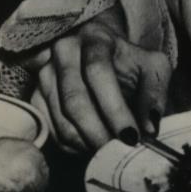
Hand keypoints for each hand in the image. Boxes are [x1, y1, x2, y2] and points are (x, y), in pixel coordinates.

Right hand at [23, 2, 171, 152]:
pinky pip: (48, 126)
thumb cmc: (129, 59)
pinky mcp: (35, 94)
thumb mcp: (152, 66)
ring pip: (60, 117)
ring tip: (107, 151)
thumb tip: (149, 128)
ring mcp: (45, 74)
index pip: (98, 73)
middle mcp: (64, 53)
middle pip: (75, 100)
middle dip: (98, 131)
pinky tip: (89, 147)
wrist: (98, 49)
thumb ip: (155, 93)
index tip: (131, 136)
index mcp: (95, 39)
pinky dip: (69, 144)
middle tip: (117, 150)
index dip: (114, 108)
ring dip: (84, 141)